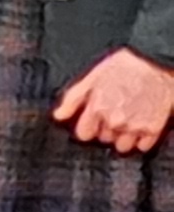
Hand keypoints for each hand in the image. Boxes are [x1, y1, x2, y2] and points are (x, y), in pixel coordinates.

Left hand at [58, 49, 173, 152]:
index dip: (87, 127)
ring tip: (126, 119)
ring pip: (122, 146)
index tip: (92, 121)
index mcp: (96, 108)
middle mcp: (114, 121)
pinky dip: (140, 139)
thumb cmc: (124, 67)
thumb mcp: (92, 78)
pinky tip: (139, 124)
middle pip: (103, 139)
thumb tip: (58, 116)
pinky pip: (142, 147)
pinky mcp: (153, 130)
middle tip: (113, 113)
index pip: (84, 134)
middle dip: (105, 129)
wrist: (154, 64)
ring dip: (122, 137)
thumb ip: (73, 99)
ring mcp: (134, 127)